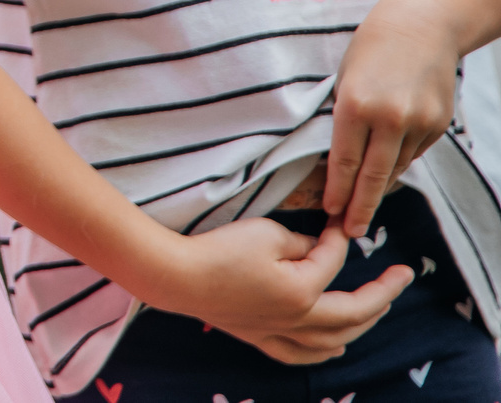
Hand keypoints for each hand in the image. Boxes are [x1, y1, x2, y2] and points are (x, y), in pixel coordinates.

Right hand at [142, 219, 408, 363]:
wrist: (174, 276)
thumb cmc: (217, 250)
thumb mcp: (263, 233)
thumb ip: (298, 242)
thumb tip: (312, 250)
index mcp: (302, 290)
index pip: (333, 261)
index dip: (340, 238)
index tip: (340, 220)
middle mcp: (298, 318)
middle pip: (354, 313)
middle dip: (382, 293)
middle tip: (401, 276)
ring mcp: (278, 332)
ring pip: (334, 341)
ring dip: (362, 326)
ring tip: (377, 310)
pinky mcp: (258, 337)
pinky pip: (300, 355)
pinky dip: (324, 352)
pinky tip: (334, 348)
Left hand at [324, 0, 463, 233]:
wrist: (423, 24)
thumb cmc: (372, 47)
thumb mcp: (345, 78)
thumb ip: (343, 117)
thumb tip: (338, 159)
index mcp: (356, 104)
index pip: (344, 160)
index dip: (337, 191)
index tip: (330, 213)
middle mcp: (389, 118)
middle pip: (372, 176)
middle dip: (360, 208)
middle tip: (351, 233)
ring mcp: (418, 123)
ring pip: (395, 167)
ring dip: (379, 187)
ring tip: (363, 206)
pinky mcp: (438, 125)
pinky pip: (413, 153)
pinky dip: (398, 163)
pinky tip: (387, 169)